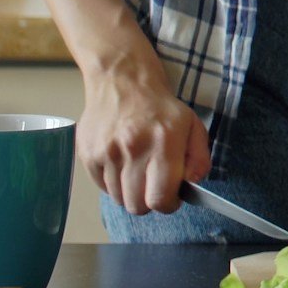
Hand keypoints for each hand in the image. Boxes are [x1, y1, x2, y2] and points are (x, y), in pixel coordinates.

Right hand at [78, 58, 208, 214]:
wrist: (122, 81)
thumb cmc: (160, 107)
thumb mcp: (193, 125)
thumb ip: (199, 158)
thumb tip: (193, 183)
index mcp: (163, 142)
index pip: (159, 199)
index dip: (168, 205)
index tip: (170, 197)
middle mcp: (133, 148)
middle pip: (136, 206)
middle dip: (148, 202)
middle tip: (154, 186)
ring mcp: (107, 152)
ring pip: (118, 199)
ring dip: (130, 192)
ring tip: (138, 169)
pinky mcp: (88, 154)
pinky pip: (101, 187)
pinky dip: (113, 183)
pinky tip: (122, 163)